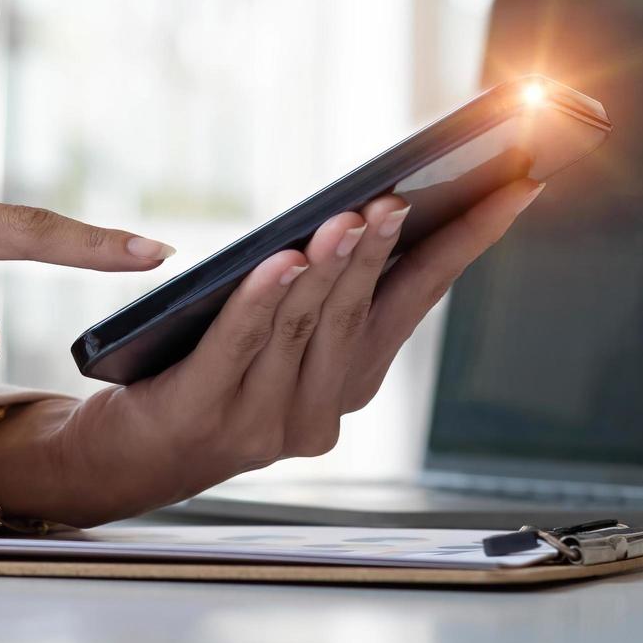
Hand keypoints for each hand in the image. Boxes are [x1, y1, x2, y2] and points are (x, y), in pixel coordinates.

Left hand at [0, 180, 543, 525]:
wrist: (128, 454)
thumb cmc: (208, 373)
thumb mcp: (282, 330)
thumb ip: (327, 287)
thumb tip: (375, 209)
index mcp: (351, 381)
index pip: (421, 298)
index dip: (468, 243)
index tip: (514, 187)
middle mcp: (321, 410)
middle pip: (360, 312)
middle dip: (384, 249)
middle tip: (402, 197)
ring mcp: (265, 422)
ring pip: (307, 328)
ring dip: (331, 269)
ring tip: (349, 216)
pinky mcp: (204, 415)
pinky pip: (238, 346)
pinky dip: (261, 300)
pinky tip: (282, 258)